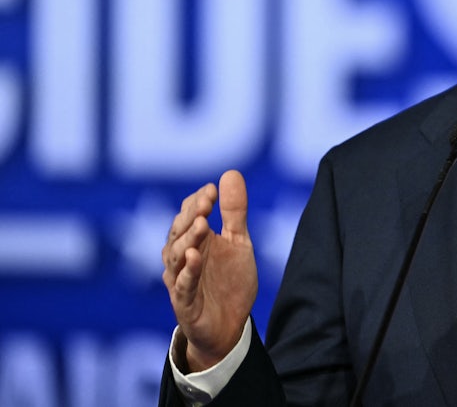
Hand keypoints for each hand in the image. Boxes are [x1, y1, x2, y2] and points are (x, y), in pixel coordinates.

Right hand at [161, 170, 257, 371]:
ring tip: (202, 225)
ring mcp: (181, 280)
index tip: (212, 190)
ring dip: (188, 240)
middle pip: (179, 232)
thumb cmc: (230, 280)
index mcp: (195, 240)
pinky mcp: (184, 304)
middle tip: (205, 203)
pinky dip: (188, 271)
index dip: (198, 202)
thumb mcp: (238, 242)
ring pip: (176, 257)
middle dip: (190, 216)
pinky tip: (195, 257)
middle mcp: (182, 257)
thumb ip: (234, 212)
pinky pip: (182, 286)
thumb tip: (230, 173)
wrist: (230, 325)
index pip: (189, 214)